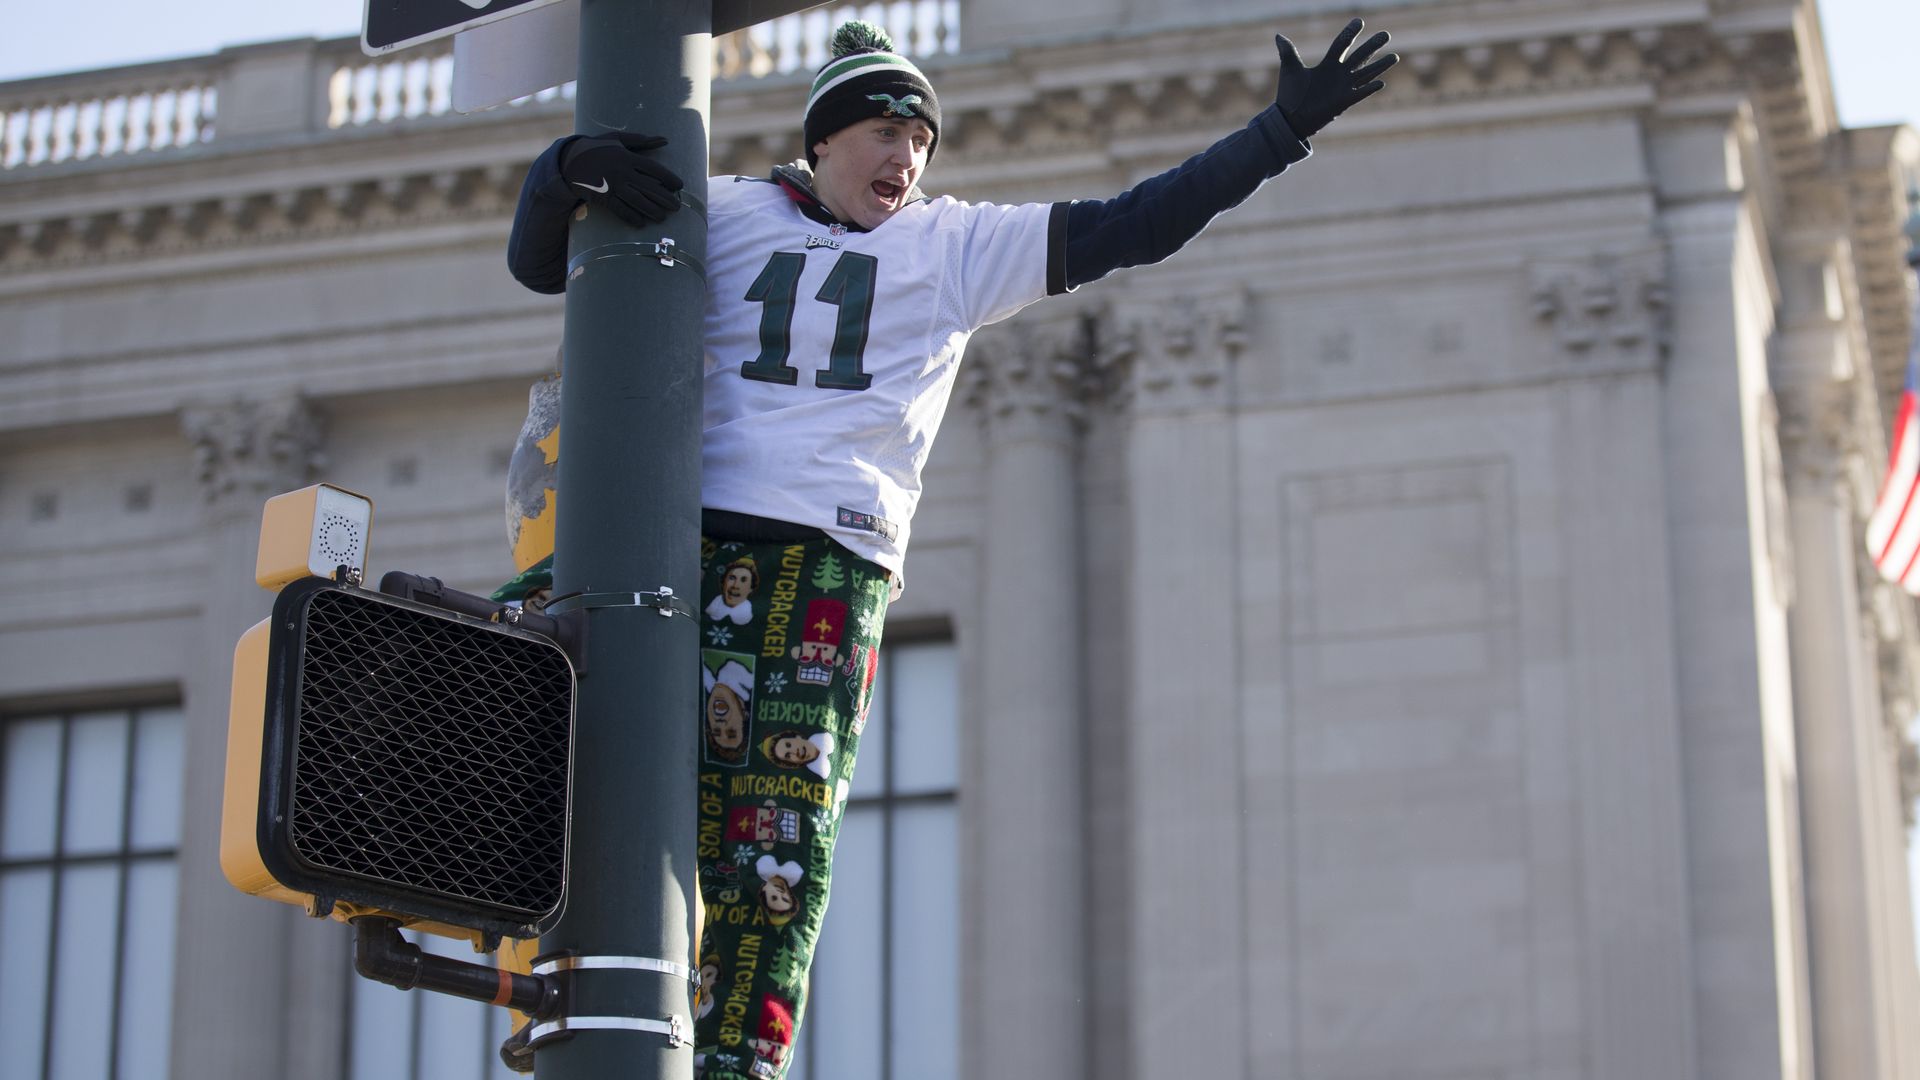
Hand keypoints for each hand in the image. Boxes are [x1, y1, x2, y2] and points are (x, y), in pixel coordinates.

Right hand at [559, 133, 685, 226]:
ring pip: (636, 200)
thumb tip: (665, 140)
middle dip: (665, 198)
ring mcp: (612, 185)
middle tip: (677, 207)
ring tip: (663, 217)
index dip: (668, 178)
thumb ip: (642, 140)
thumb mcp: (618, 139)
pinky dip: (631, 216)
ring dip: (651, 210)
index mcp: (627, 156)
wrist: (569, 160)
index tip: (680, 186)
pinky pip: (619, 209)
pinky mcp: (602, 196)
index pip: (653, 168)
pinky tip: (641, 223)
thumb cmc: (597, 148)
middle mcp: (621, 171)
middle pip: (648, 187)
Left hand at [1273, 19, 1397, 138]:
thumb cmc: (1289, 95)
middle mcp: (1338, 75)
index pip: (1341, 45)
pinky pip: (1360, 93)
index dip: (1350, 33)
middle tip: (1386, 34)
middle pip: (1359, 56)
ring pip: (1365, 73)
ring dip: (1380, 65)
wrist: (1289, 118)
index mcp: (1327, 65)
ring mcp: (1343, 88)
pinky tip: (1381, 82)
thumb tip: (1278, 36)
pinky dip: (1369, 88)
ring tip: (1395, 56)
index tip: (1359, 22)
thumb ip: (1288, 52)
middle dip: (1373, 46)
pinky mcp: (1343, 102)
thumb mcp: (1290, 69)